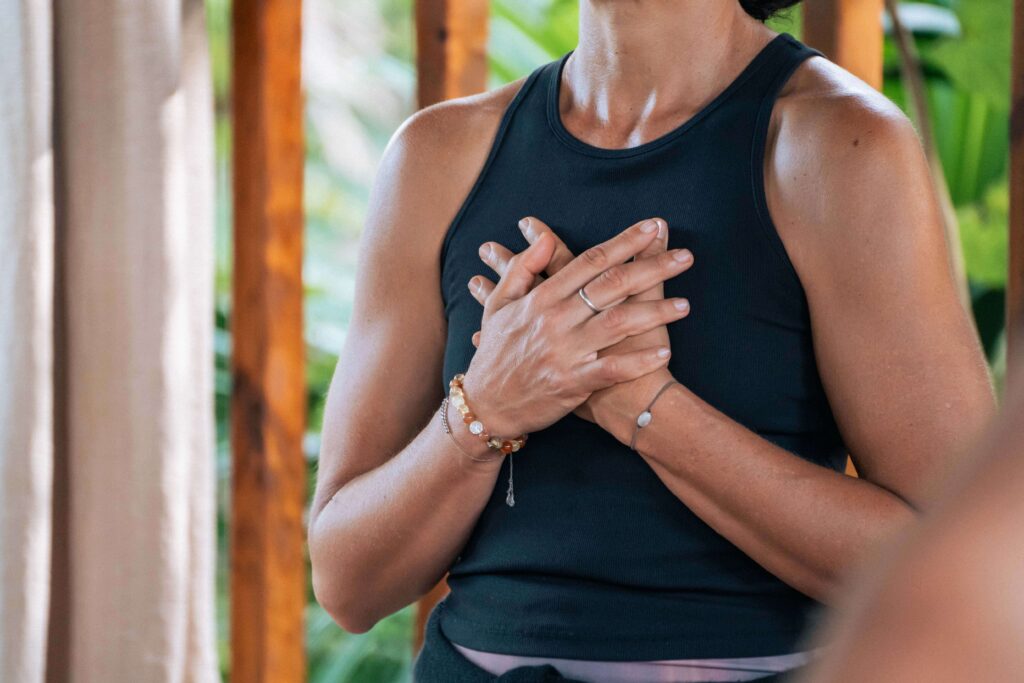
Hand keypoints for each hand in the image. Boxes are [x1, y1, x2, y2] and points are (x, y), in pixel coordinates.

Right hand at [459, 218, 691, 438]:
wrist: (486, 406)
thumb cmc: (494, 353)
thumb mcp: (498, 306)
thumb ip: (521, 270)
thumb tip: (542, 239)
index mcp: (541, 298)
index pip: (590, 261)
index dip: (625, 242)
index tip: (653, 228)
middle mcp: (555, 320)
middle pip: (612, 285)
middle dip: (653, 268)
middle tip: (685, 257)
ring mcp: (565, 351)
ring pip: (617, 323)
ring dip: (655, 313)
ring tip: (685, 305)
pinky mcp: (572, 383)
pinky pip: (612, 369)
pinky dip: (639, 362)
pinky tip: (664, 352)